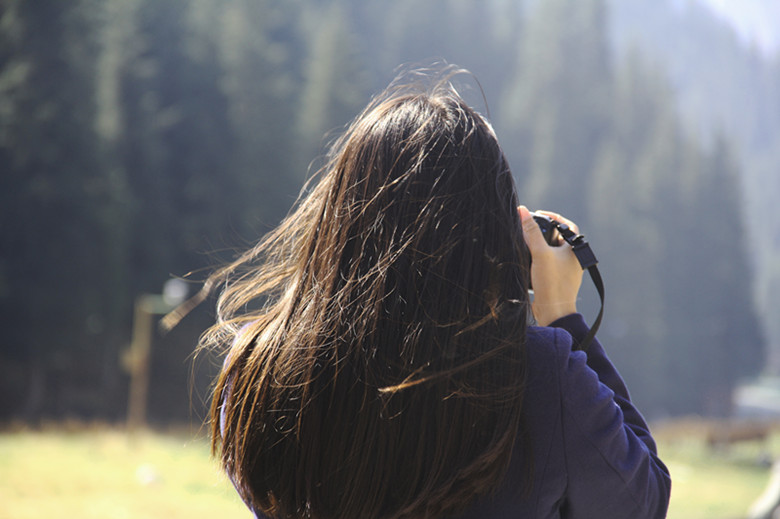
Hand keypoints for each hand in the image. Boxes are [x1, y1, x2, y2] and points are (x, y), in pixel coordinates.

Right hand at [518, 205, 583, 325]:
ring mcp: (566, 271)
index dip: (553, 217)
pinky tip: (528, 261)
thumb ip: (531, 232)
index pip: (567, 225)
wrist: (553, 312)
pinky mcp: (557, 280)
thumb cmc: (552, 283)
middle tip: (529, 229)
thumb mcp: (540, 253)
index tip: (538, 215)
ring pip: (552, 252)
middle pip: (558, 238)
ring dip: (540, 247)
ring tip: (526, 243)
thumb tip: (523, 211)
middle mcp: (574, 259)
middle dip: (544, 232)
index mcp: (575, 250)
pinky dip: (539, 260)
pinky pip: (549, 264)